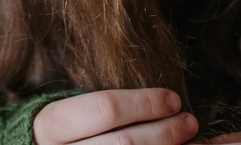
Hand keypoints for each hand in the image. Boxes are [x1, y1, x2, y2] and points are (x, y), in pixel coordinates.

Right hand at [33, 88, 198, 144]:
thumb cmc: (56, 138)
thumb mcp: (65, 118)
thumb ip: (97, 111)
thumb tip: (159, 104)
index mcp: (51, 126)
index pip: (106, 108)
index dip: (145, 103)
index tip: (174, 99)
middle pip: (124, 144)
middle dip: (164, 132)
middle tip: (189, 121)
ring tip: (187, 142)